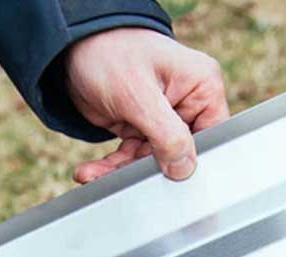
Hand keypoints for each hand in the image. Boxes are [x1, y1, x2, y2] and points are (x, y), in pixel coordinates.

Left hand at [64, 28, 228, 183]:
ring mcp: (163, 119)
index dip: (193, 163)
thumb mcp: (138, 95)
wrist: (74, 47)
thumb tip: (184, 169)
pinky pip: (131, 158)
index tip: (168, 180)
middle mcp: (186, 104)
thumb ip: (166, 135)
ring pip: (151, 162)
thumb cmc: (110, 52)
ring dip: (120, 172)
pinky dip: (111, 167)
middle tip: (122, 181)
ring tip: (90, 175)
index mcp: (202, 87)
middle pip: (180, 155)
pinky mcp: (140, 129)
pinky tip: (90, 172)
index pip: (211, 137)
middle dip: (147, 171)